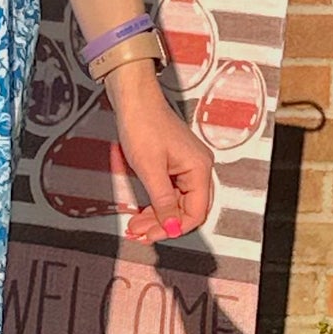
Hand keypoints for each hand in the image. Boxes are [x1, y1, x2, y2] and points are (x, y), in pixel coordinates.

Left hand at [107, 68, 214, 243]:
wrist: (134, 98)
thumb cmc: (142, 125)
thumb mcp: (150, 169)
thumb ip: (162, 201)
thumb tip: (172, 227)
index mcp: (199, 168)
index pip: (197, 212)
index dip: (174, 228)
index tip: (153, 235)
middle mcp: (198, 167)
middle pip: (188, 208)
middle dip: (164, 224)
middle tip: (140, 232)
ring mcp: (187, 164)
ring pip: (177, 201)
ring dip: (158, 215)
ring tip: (136, 223)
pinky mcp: (175, 161)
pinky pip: (171, 190)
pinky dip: (156, 201)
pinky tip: (142, 209)